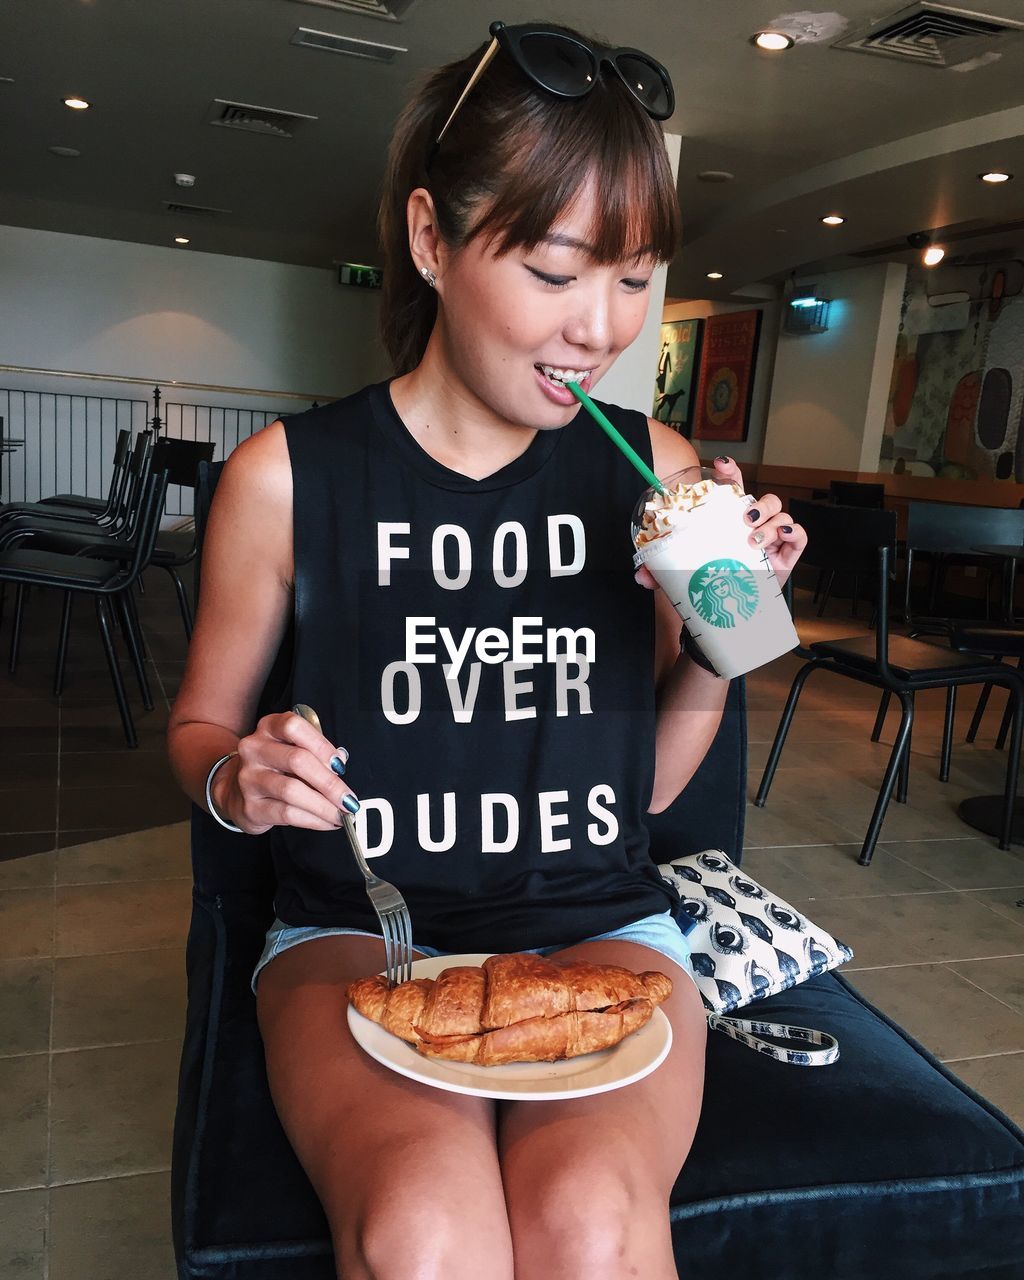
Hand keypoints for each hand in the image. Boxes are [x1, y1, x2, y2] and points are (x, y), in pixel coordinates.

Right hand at [211, 711, 356, 834]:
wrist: (235, 791)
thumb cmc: (274, 767)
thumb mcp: (290, 748)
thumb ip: (314, 752)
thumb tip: (341, 764)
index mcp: (268, 727)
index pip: (294, 727)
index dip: (321, 745)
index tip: (340, 765)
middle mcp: (254, 749)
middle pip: (297, 760)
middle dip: (329, 783)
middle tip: (349, 799)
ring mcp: (249, 778)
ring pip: (292, 790)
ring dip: (323, 806)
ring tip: (341, 814)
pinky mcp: (250, 806)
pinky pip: (287, 813)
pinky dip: (313, 819)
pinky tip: (327, 822)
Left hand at [633, 456, 807, 589]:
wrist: (735, 613)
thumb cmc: (714, 583)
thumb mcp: (686, 575)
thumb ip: (662, 574)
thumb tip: (641, 575)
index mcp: (728, 522)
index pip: (733, 489)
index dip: (730, 473)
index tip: (722, 465)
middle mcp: (753, 525)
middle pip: (763, 499)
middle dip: (757, 504)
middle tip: (743, 520)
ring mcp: (772, 539)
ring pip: (780, 513)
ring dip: (769, 522)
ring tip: (753, 539)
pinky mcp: (787, 554)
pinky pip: (798, 535)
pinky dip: (792, 532)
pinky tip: (781, 538)